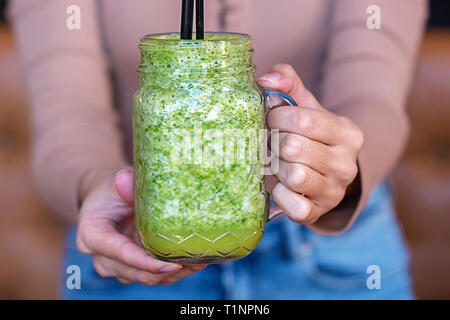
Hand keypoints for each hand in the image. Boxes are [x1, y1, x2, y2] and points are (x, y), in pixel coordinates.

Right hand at [76, 167, 206, 284]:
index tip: (170, 265)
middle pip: (135, 272)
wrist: (106, 198)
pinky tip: (195, 263)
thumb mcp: (116, 183)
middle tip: (195, 261)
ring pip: (147, 278)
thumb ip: (124, 185)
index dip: (146, 262)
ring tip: (200, 262)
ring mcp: (116, 266)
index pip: (120, 253)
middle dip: (166, 271)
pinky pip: (153, 276)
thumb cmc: (111, 189)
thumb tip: (126, 178)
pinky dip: (174, 272)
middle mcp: (101, 256)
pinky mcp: (131, 269)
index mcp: (91, 235)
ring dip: (174, 273)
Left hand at [258, 64, 363, 224]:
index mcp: (348, 134)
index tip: (271, 118)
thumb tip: (265, 80)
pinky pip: (294, 207)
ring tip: (277, 162)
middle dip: (274, 142)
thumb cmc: (312, 135)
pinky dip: (280, 195)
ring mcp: (334, 191)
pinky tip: (280, 185)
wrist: (330, 171)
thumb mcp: (306, 106)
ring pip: (293, 176)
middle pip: (293, 147)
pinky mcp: (318, 212)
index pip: (304, 120)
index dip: (277, 117)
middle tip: (272, 141)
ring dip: (276, 167)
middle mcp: (346, 164)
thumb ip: (288, 83)